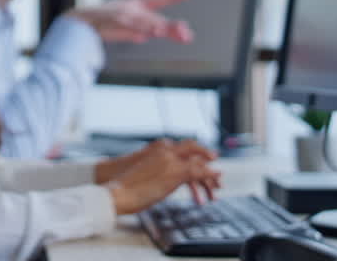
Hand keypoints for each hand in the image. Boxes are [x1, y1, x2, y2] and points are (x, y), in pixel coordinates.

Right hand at [68, 0, 194, 43]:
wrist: (78, 22)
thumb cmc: (100, 23)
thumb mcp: (121, 27)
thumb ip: (135, 31)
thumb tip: (147, 37)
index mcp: (134, 4)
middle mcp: (132, 7)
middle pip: (156, 18)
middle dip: (171, 26)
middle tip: (187, 31)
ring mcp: (124, 13)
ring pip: (149, 22)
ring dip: (165, 28)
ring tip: (182, 31)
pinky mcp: (116, 20)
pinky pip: (134, 26)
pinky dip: (145, 29)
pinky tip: (156, 32)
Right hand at [94, 137, 215, 183]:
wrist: (119, 191)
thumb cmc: (125, 184)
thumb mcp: (143, 171)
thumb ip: (157, 169)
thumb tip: (164, 178)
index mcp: (156, 149)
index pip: (180, 146)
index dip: (193, 150)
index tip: (200, 156)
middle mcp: (165, 150)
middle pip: (192, 147)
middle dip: (205, 152)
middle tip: (214, 158)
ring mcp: (171, 160)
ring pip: (198, 161)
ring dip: (209, 172)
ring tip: (217, 180)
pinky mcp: (176, 172)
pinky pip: (199, 171)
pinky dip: (210, 174)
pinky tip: (216, 178)